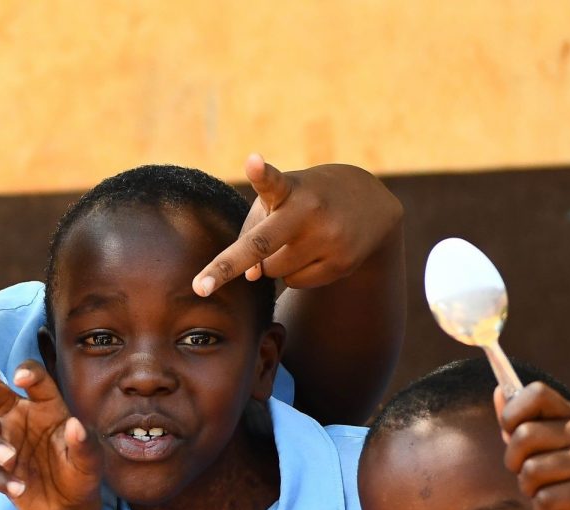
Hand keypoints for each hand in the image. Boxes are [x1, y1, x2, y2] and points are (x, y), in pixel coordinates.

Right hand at [0, 362, 101, 509]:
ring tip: (9, 459)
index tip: (20, 378)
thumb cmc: (80, 472)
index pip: (35, 379)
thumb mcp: (90, 460)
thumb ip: (84, 443)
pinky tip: (18, 488)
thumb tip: (75, 425)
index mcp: (45, 404)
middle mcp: (19, 416)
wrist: (67, 507)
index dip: (27, 373)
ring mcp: (3, 439)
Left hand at [193, 154, 401, 295]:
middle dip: (227, 267)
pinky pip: (296, 283)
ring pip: (274, 271)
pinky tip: (316, 251)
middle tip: (199, 288)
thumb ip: (252, 233)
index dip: (261, 172)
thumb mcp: (277, 200)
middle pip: (261, 246)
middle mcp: (311, 211)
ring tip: (299, 239)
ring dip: (274, 263)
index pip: (273, 181)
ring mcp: (330, 239)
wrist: (370, 202)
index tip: (253, 161)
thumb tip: (252, 276)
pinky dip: (296, 273)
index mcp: (290, 189)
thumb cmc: (305, 199)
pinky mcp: (343, 263)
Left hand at [497, 383, 569, 509]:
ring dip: (529, 489)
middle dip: (514, 461)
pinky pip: (545, 499)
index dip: (512, 413)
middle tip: (528, 473)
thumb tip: (498, 390)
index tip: (511, 432)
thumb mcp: (535, 451)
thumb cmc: (559, 483)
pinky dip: (543, 509)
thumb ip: (517, 422)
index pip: (536, 393)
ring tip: (547, 490)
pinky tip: (560, 508)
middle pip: (524, 435)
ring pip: (531, 471)